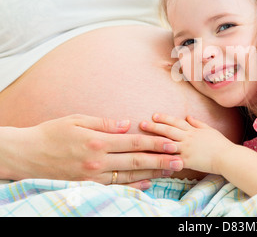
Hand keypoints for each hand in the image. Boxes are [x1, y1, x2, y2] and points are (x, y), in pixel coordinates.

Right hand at [7, 114, 182, 188]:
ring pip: (129, 176)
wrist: (26, 156)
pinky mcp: (88, 186)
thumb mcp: (76, 120)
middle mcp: (98, 161)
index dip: (155, 143)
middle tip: (180, 159)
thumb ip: (104, 123)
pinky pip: (116, 187)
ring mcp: (93, 176)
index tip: (172, 143)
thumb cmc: (51, 134)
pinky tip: (148, 183)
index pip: (133, 143)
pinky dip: (133, 185)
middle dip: (161, 160)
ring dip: (152, 173)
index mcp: (97, 141)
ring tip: (170, 171)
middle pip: (136, 161)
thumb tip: (127, 124)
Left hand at [140, 113, 232, 174]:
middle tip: (142, 123)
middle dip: (154, 126)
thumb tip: (188, 116)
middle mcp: (188, 138)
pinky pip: (172, 159)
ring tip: (142, 139)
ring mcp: (186, 149)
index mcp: (193, 131)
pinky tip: (151, 159)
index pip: (176, 122)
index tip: (154, 115)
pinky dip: (161, 159)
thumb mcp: (209, 130)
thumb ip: (197, 123)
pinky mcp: (187, 161)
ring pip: (167, 143)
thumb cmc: (220, 144)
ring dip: (154, 141)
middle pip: (168, 131)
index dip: (164, 118)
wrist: (227, 157)